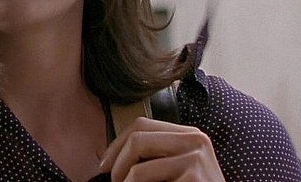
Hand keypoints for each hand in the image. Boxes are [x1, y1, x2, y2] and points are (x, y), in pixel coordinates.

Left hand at [98, 117, 225, 180]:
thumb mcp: (174, 170)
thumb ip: (152, 157)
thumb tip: (107, 156)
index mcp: (189, 135)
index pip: (142, 125)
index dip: (116, 144)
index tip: (104, 165)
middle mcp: (195, 139)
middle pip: (137, 138)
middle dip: (117, 163)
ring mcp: (196, 156)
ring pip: (138, 164)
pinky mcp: (193, 174)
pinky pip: (145, 178)